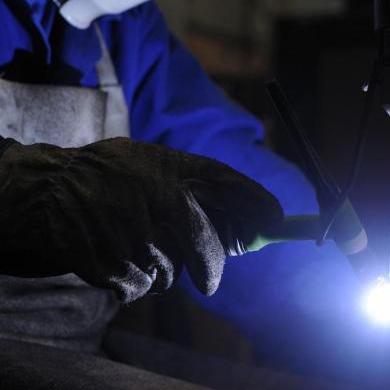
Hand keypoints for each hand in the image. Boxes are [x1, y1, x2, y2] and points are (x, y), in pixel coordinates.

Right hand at [0, 138, 282, 301]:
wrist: (52, 190)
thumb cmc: (110, 173)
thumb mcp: (154, 161)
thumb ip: (196, 182)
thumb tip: (243, 215)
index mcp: (173, 178)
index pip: (235, 191)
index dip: (261, 207)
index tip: (277, 220)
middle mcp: (162, 208)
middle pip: (209, 255)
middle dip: (211, 265)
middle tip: (206, 273)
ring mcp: (139, 242)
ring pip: (172, 276)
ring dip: (164, 266)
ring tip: (138, 241)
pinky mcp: (114, 270)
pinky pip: (143, 288)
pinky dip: (137, 278)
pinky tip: (120, 253)